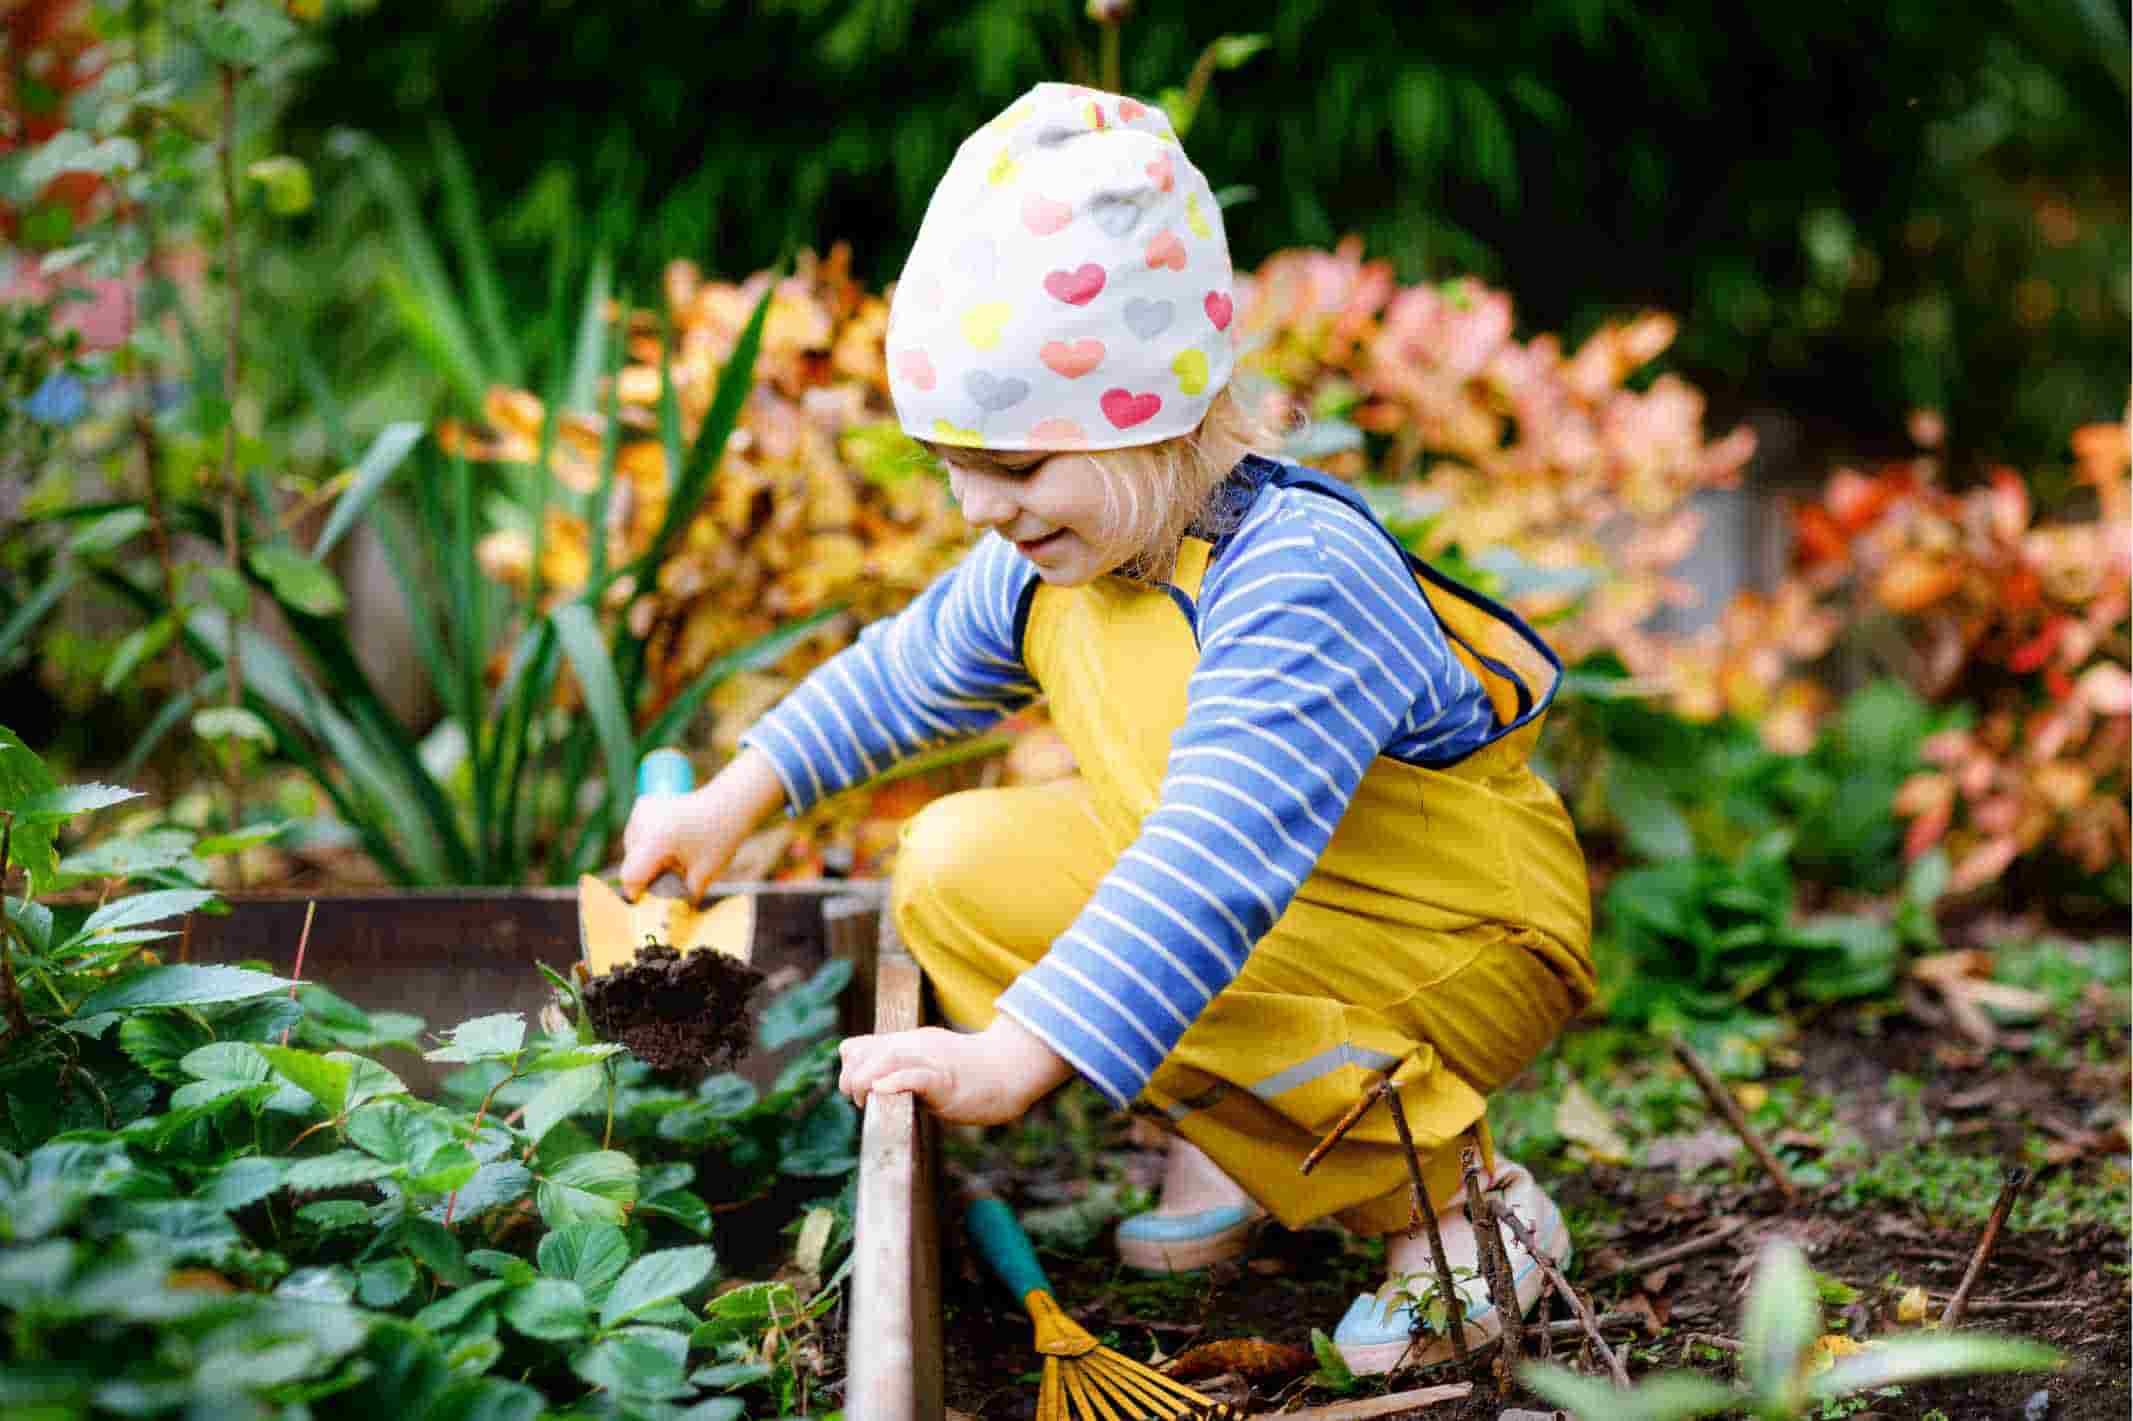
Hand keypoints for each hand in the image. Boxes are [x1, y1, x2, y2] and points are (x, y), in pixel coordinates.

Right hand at [618, 747, 785, 898]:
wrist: (730, 803)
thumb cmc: (722, 838)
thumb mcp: (703, 875)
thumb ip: (682, 897)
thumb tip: (667, 917)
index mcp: (656, 839)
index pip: (631, 876)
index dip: (639, 894)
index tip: (653, 902)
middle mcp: (643, 822)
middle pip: (631, 863)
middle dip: (648, 876)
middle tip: (674, 876)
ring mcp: (641, 811)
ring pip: (631, 849)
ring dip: (647, 860)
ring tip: (675, 856)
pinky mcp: (643, 805)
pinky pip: (636, 835)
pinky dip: (648, 844)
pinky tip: (671, 842)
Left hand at [837, 1016, 1072, 1125]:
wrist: (1009, 1071)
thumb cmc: (969, 1075)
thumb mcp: (928, 1067)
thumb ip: (902, 1073)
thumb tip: (875, 1089)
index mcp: (907, 1043)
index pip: (857, 1047)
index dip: (848, 1071)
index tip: (856, 1094)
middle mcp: (914, 1046)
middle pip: (864, 1052)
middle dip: (850, 1080)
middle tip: (860, 1103)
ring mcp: (931, 1060)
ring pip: (886, 1059)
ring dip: (864, 1081)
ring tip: (866, 1098)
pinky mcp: (946, 1079)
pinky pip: (915, 1076)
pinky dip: (895, 1082)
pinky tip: (882, 1091)